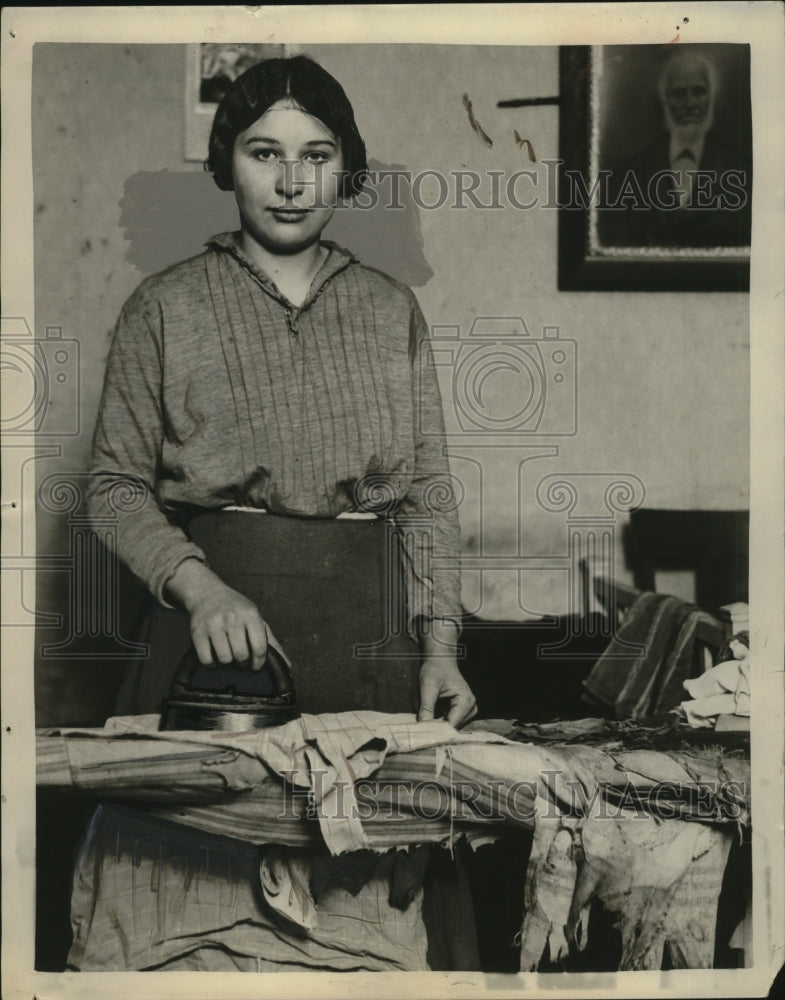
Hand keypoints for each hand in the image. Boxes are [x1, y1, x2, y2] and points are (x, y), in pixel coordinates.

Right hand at [165, 558, 288, 675]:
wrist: (207, 593)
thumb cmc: (236, 609)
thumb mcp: (256, 618)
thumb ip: (271, 642)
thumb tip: (287, 666)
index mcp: (250, 614)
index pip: (259, 647)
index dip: (259, 662)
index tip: (256, 666)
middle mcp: (232, 618)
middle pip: (241, 655)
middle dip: (243, 663)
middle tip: (240, 660)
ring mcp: (213, 624)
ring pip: (224, 659)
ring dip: (227, 663)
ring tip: (228, 656)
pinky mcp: (197, 631)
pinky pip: (206, 659)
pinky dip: (211, 664)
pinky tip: (214, 657)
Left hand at [417, 657, 476, 729]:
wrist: (440, 660)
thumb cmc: (435, 669)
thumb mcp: (428, 686)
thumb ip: (426, 707)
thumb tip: (423, 727)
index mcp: (466, 701)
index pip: (452, 725)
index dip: (437, 732)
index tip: (423, 737)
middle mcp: (471, 708)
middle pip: (452, 728)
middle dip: (437, 731)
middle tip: (420, 733)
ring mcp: (468, 711)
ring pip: (451, 728)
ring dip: (438, 729)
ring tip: (424, 727)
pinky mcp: (462, 712)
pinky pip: (450, 723)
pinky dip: (440, 724)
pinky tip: (430, 722)